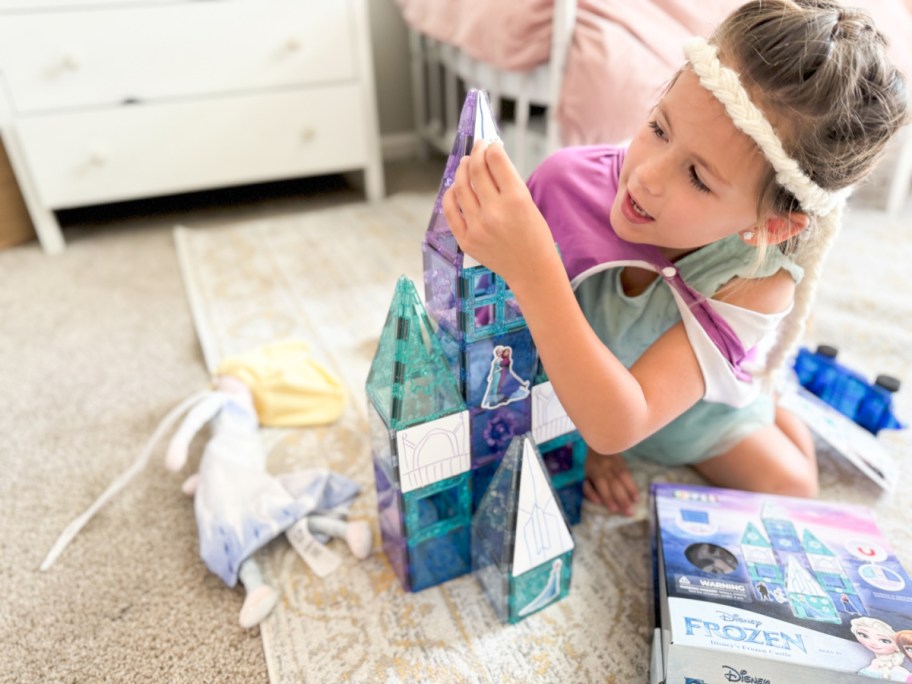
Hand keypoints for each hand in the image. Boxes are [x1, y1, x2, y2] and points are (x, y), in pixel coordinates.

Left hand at [442, 141, 556, 288]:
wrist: (531, 270)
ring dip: (462, 170)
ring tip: (465, 164)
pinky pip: (450, 210)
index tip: (489, 144)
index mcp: (516, 199)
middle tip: (477, 148)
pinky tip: (455, 187)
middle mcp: (494, 211)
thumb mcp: (529, 203)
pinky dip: (450, 194)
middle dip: (475, 153)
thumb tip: (489, 159)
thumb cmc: (534, 236)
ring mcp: (477, 226)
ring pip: (460, 186)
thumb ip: (508, 182)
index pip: (496, 160)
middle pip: (476, 169)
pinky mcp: (466, 240)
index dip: (490, 147)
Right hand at [583, 450, 639, 515]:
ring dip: (609, 498)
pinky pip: (585, 484)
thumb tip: (630, 489)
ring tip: (615, 510)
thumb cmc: (600, 451)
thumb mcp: (613, 454)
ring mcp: (591, 468)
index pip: (624, 474)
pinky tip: (597, 502)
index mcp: (614, 459)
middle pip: (614, 482)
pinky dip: (591, 492)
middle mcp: (604, 464)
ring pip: (601, 484)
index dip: (631, 487)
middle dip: (623, 498)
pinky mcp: (579, 472)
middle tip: (629, 512)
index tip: (636, 500)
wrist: (580, 442)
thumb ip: (620, 468)